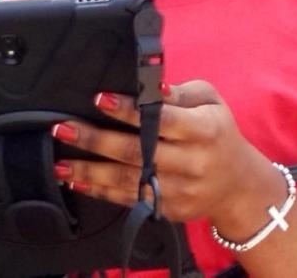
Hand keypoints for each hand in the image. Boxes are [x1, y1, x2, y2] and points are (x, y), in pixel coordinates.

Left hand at [50, 80, 287, 234]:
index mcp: (204, 129)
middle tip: (64, 128)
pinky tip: (79, 182)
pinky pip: (129, 200)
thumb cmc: (217, 131)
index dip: (129, 111)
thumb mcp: (210, 101)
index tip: (99, 99)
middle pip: (137, 151)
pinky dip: (101, 191)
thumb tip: (152, 87)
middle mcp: (192, 162)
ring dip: (90, 171)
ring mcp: (180, 190)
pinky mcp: (168, 209)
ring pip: (128, 180)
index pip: (162, 119)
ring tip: (60, 163)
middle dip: (96, 139)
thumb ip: (180, 93)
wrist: (236, 184)